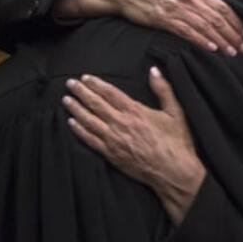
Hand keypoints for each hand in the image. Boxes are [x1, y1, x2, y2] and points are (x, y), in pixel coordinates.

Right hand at [58, 0, 242, 54]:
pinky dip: (200, 40)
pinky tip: (211, 48)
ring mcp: (176, 8)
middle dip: (233, 34)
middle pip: (216, 18)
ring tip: (232, 52)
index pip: (222, 7)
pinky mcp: (164, 19)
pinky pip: (186, 31)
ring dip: (220, 40)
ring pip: (204, 26)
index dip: (236, 21)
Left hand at [64, 68, 204, 224]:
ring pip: (89, 121)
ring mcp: (114, 140)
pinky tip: (71, 123)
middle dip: (81, 92)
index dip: (97, 84)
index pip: (111, 93)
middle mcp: (121, 123)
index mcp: (136, 111)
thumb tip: (154, 70)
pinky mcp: (111, 154)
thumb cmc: (176, 142)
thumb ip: (163, 89)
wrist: (173, 171)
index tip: (86, 78)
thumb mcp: (175, 112)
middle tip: (70, 83)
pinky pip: (90, 140)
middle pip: (96, 104)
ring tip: (66, 100)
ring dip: (76, 109)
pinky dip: (79, 130)